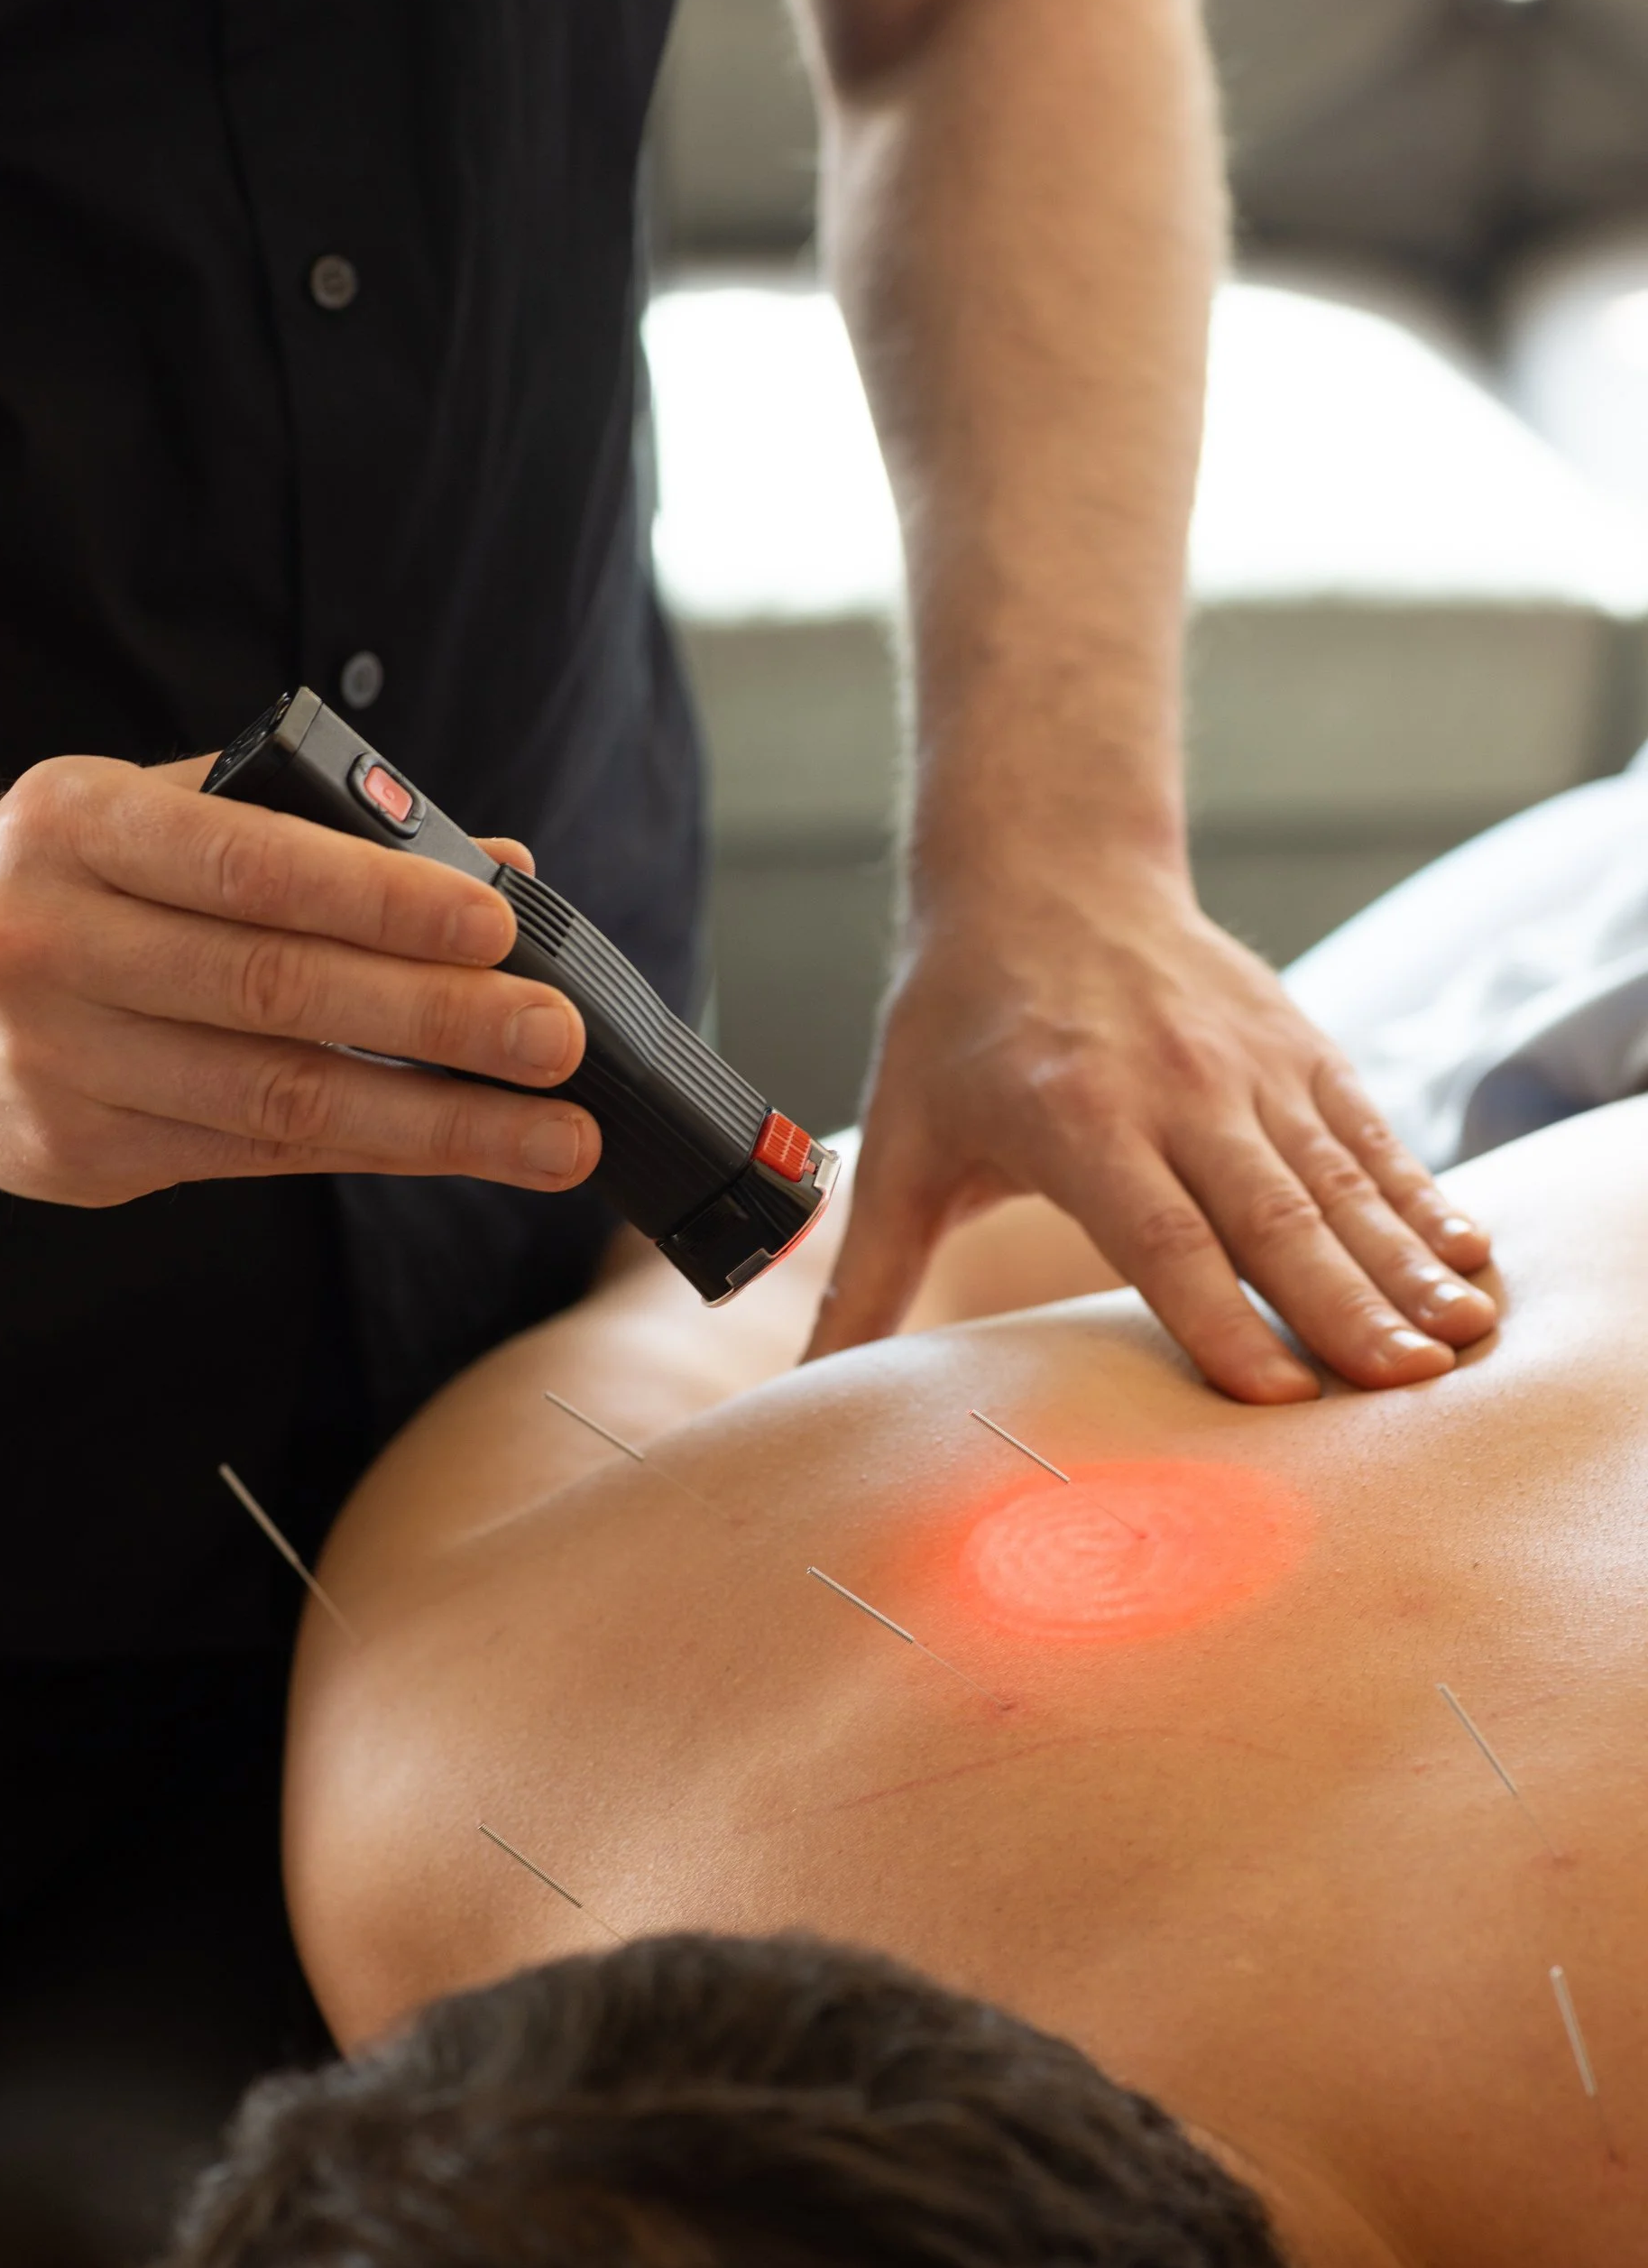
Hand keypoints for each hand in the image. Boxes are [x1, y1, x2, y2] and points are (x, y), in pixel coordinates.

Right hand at [0, 755, 596, 1205]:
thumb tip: (497, 866)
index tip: (498, 925)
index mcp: (72, 829)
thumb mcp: (161, 811)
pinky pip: (252, 1156)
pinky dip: (368, 1148)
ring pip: (275, 1101)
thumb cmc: (67, 875)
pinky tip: (459, 1147)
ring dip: (436, 1124)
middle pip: (275, 995)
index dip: (379, 898)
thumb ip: (320, 832)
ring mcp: (51, 1065)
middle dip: (439, 1023)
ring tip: (553, 1135)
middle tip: (559, 1042)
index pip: (248, 863)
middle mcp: (45, 946)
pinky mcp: (71, 1158)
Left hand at [806, 862, 1495, 1399]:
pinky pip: (1369, 1133)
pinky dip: (1420, 1196)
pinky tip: (1465, 1259)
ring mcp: (1247, 1061)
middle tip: (1401, 1389)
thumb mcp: (901, 1147)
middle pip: (1271, 1216)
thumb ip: (866, 1280)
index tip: (1276, 1396)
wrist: (1040, 871)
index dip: (1218, 1316)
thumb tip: (802, 1394)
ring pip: (1337, 1178)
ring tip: (1454, 1342)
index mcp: (1074, 1116)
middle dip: (1342, 1307)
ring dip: (1401, 1262)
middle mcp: (1175, 1086)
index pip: (1159, 1232)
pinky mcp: (1297, 1043)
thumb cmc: (956, 1024)